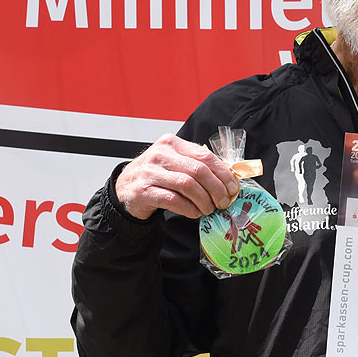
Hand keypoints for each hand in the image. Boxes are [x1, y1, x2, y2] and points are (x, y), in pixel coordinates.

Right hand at [114, 134, 239, 219]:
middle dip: (216, 189)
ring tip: (209, 209)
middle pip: (198, 171)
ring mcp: (149, 172)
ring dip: (204, 201)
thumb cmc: (156, 176)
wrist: (124, 190)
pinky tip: (194, 213)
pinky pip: (173, 200)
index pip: (205, 156)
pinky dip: (189, 209)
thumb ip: (197, 165)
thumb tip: (229, 178)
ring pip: (187, 185)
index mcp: (172, 143)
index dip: (223, 173)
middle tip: (223, 202)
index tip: (233, 187)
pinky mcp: (143, 191)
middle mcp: (160, 154)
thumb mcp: (175, 163)